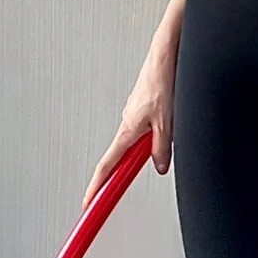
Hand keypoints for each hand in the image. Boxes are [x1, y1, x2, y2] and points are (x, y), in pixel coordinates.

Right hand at [81, 30, 178, 209]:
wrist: (165, 55)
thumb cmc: (162, 81)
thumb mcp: (167, 122)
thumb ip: (161, 148)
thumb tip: (159, 166)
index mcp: (127, 130)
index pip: (107, 165)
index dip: (96, 187)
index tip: (88, 203)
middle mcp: (126, 122)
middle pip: (122, 155)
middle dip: (131, 166)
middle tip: (140, 172)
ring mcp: (133, 114)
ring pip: (138, 139)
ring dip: (150, 143)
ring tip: (169, 127)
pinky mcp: (143, 105)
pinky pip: (146, 125)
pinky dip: (156, 129)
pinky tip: (170, 118)